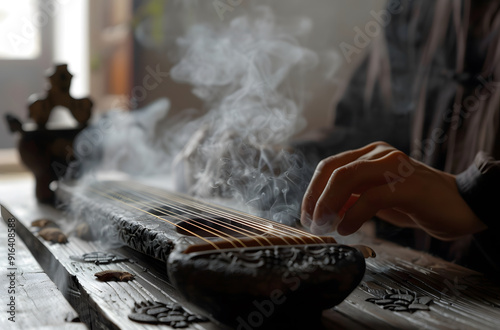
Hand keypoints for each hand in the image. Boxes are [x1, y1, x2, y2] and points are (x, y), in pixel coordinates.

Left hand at [300, 141, 486, 239]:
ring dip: (328, 204)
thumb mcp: (376, 199)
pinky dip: (353, 215)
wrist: (461, 206)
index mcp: (369, 154)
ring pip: (347, 177)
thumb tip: (321, 209)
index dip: (312, 191)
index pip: (329, 166)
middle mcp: (379, 154)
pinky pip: (371, 197)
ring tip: (324, 226)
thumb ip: (351, 198)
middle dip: (315, 198)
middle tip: (311, 223)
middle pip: (333, 170)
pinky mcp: (409, 185)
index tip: (306, 215)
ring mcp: (395, 166)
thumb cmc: (415, 203)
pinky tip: (346, 229)